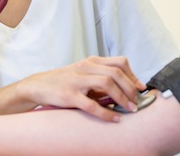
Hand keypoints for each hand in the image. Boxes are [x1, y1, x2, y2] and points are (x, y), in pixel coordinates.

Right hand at [20, 56, 146, 121]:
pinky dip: (107, 113)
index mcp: (91, 61)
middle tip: (137, 101)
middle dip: (131, 88)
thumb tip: (124, 89)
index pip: (119, 62)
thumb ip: (101, 77)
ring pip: (107, 84)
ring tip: (130, 109)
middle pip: (116, 73)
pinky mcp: (70, 95)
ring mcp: (77, 81)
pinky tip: (115, 118)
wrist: (39, 85)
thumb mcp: (83, 73)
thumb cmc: (64, 81)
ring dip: (123, 98)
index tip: (141, 87)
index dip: (133, 75)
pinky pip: (92, 105)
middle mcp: (85, 67)